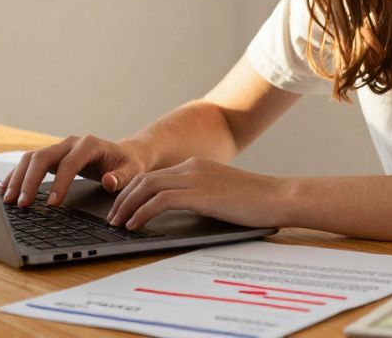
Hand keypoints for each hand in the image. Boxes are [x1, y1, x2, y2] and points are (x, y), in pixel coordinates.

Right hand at [0, 135, 153, 207]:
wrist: (124, 155)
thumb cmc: (128, 164)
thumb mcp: (132, 171)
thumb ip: (122, 177)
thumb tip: (108, 181)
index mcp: (89, 145)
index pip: (69, 163)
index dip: (59, 183)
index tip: (51, 204)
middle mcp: (70, 143)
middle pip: (42, 157)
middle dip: (30, 180)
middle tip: (22, 204)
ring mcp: (59, 148)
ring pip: (31, 158)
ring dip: (18, 178)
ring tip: (9, 200)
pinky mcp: (52, 157)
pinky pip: (30, 163)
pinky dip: (17, 175)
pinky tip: (6, 189)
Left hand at [106, 157, 286, 230]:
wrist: (279, 196)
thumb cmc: (257, 202)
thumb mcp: (222, 196)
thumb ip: (201, 197)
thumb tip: (182, 213)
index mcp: (195, 166)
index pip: (154, 175)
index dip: (133, 191)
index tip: (123, 207)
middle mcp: (191, 167)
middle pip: (144, 179)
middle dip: (123, 198)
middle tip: (112, 217)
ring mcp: (194, 177)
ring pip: (146, 187)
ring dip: (127, 206)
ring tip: (117, 223)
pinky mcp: (198, 193)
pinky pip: (159, 201)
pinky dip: (142, 212)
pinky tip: (135, 225)